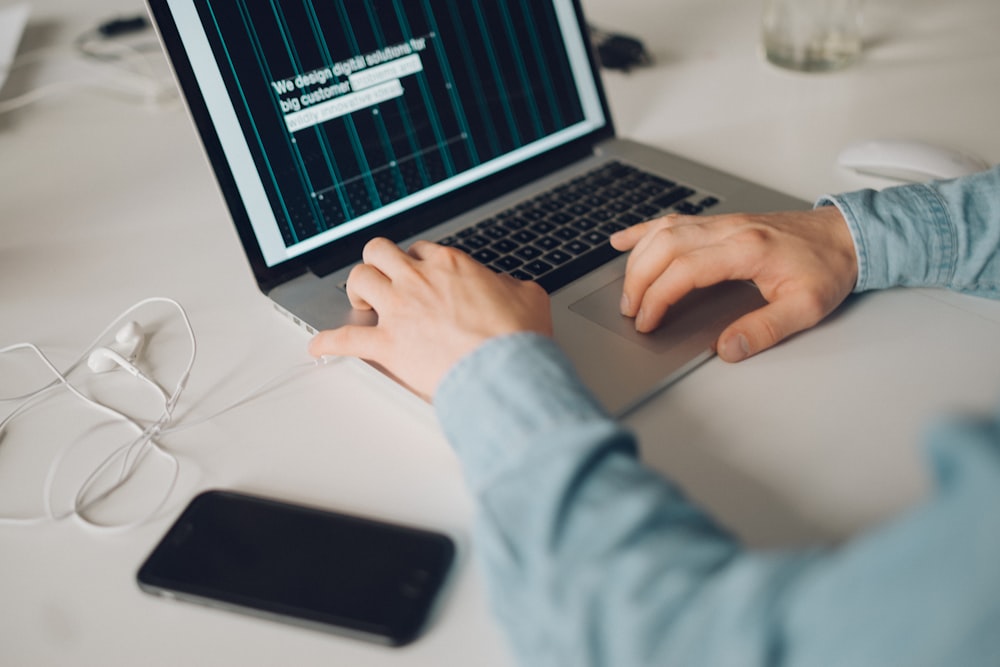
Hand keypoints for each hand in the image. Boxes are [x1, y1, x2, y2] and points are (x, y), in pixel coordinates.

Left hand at [308, 238, 552, 399]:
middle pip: (379, 252)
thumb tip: (506, 287)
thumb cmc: (517, 338)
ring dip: (355, 291)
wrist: (505, 371)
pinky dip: (328, 342)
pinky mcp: (387, 345)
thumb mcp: (529, 297)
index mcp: (450, 266)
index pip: (420, 249)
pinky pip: (345, 339)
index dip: (416, 261)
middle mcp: (418, 281)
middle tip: (382, 280)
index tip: (417, 274)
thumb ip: (510, 286)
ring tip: (360, 305)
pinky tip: (318, 346)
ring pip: (358, 280)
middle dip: (378, 264)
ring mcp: (399, 311)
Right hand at [610, 206, 857, 361]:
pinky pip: (673, 221)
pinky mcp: (719, 223)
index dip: (658, 297)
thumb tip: (727, 347)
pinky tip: (623, 241)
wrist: (845, 237)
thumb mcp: (806, 308)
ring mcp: (722, 223)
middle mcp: (729, 230)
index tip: (648, 322)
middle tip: (630, 311)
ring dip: (638, 259)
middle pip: (665, 246)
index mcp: (747, 249)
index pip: (685, 270)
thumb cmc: (827, 268)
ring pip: (664, 231)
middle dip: (638, 280)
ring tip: (626, 290)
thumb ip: (765, 329)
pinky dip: (644, 231)